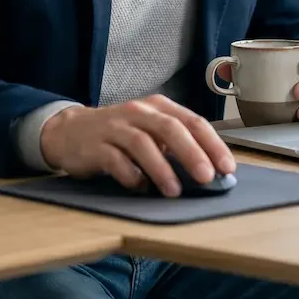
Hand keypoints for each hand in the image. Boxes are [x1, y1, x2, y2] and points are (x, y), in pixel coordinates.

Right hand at [38, 95, 236, 196]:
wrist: (71, 132)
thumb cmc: (120, 136)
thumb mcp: (151, 133)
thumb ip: (177, 147)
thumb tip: (212, 173)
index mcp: (158, 107)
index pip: (192, 121)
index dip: (212, 144)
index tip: (227, 168)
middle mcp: (138, 112)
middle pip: (169, 128)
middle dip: (191, 153)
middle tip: (206, 177)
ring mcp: (115, 127)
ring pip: (142, 143)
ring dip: (161, 168)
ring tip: (174, 191)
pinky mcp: (95, 145)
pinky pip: (115, 160)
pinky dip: (130, 175)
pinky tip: (140, 186)